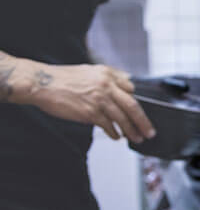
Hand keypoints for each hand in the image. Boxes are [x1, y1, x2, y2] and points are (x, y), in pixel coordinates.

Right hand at [30, 64, 155, 142]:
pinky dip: (114, 133)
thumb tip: (127, 87)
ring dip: (131, 131)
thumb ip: (108, 78)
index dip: (138, 103)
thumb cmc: (63, 79)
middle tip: (150, 132)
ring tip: (136, 138)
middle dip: (143, 121)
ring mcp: (99, 99)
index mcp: (107, 73)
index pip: (131, 89)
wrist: (41, 83)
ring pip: (122, 118)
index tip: (143, 113)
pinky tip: (117, 137)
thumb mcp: (89, 71)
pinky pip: (108, 125)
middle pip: (133, 106)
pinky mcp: (90, 112)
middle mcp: (106, 85)